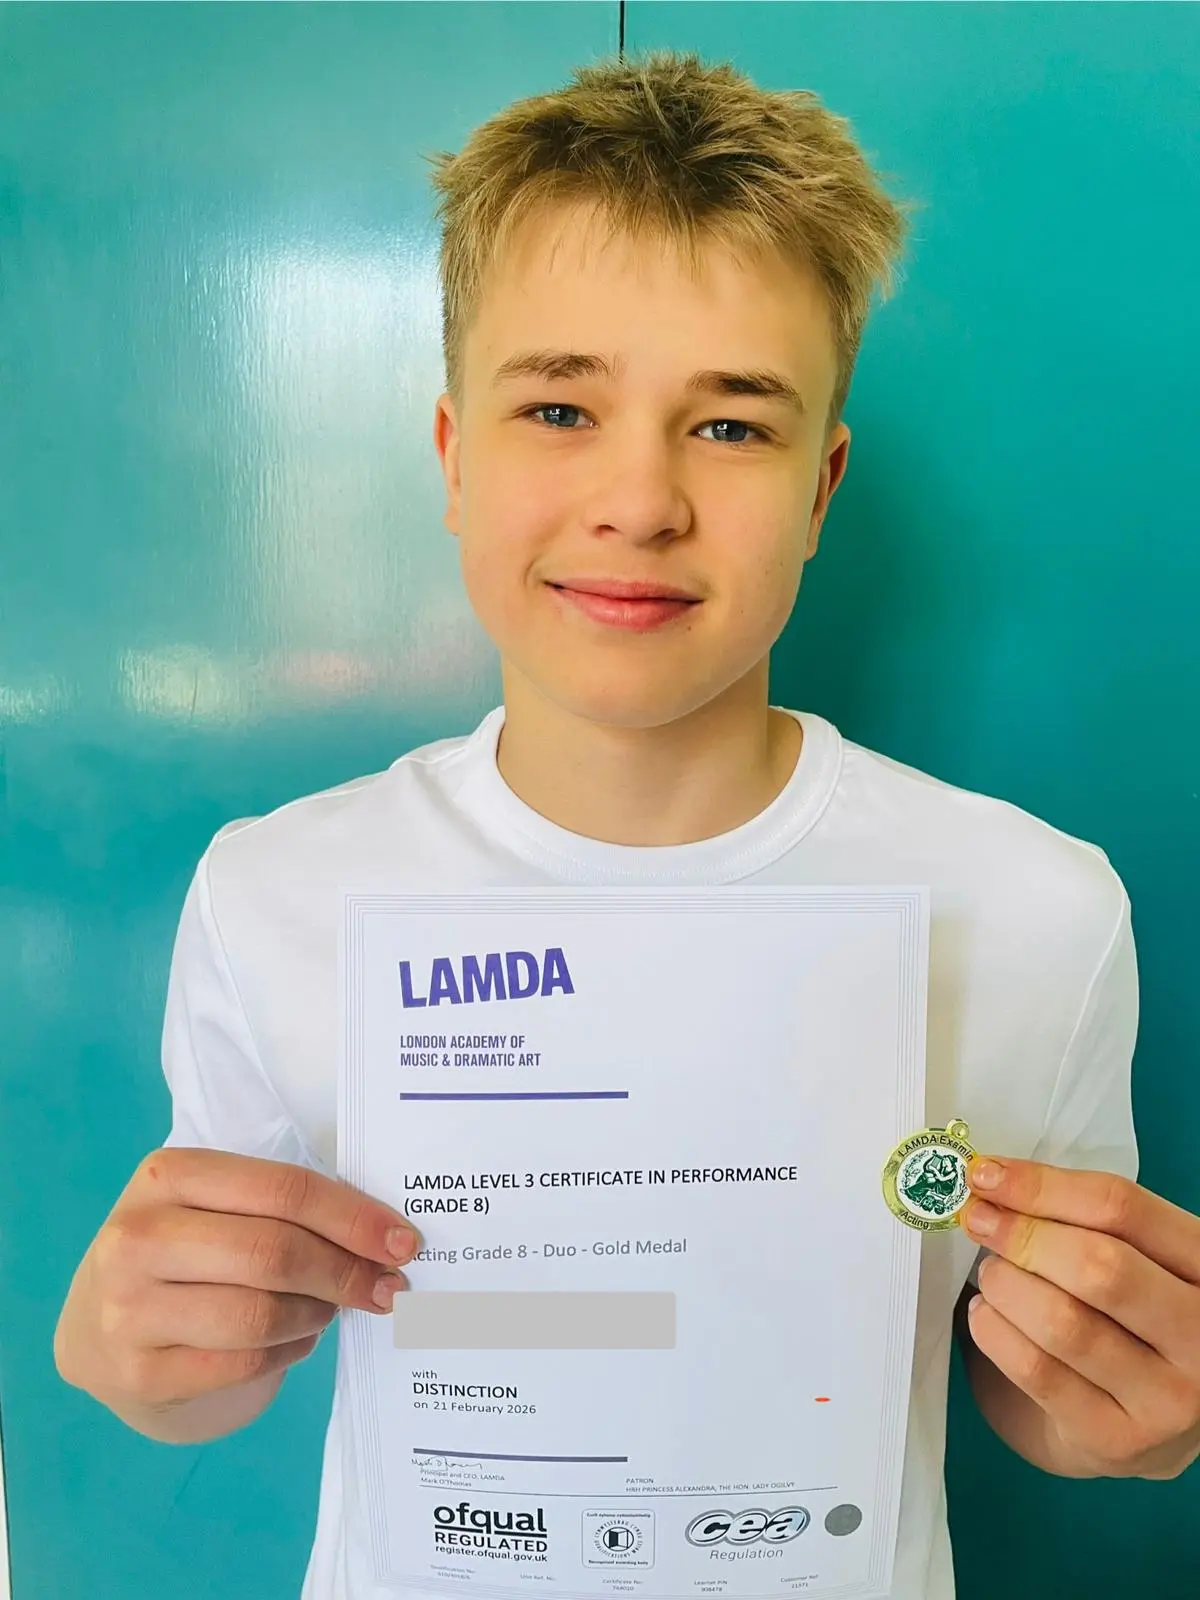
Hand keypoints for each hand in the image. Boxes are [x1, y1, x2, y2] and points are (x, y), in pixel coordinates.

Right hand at [55, 1147, 419, 1417]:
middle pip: (274, 1253)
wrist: (97, 1331)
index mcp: (166, 1176)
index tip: (403, 1240)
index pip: (282, 1189)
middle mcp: (137, 1238)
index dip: (351, 1217)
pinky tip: (294, 1338)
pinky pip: (244, 1363)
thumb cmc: (182, 1254)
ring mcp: (130, 1310)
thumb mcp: (211, 1207)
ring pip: (261, 1315)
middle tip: (387, 1287)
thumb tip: (385, 1237)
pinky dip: (289, 1351)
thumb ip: (280, 1206)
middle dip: (345, 1272)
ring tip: (330, 1308)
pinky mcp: (140, 1374)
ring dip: (317, 1314)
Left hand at [959, 1156, 1199, 1478]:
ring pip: (1065, 1322)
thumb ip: (1081, 1217)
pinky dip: (995, 1332)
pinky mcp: (1119, 1441)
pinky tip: (985, 1314)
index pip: (1123, 1207)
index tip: (984, 1173)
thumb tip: (990, 1180)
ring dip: (1006, 1284)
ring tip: (990, 1275)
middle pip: (1099, 1265)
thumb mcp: (1134, 1258)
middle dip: (1022, 1235)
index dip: (1042, 1185)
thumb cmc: (1131, 1315)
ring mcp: (1169, 1398)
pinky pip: (1038, 1372)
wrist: (1143, 1424)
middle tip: (978, 1222)